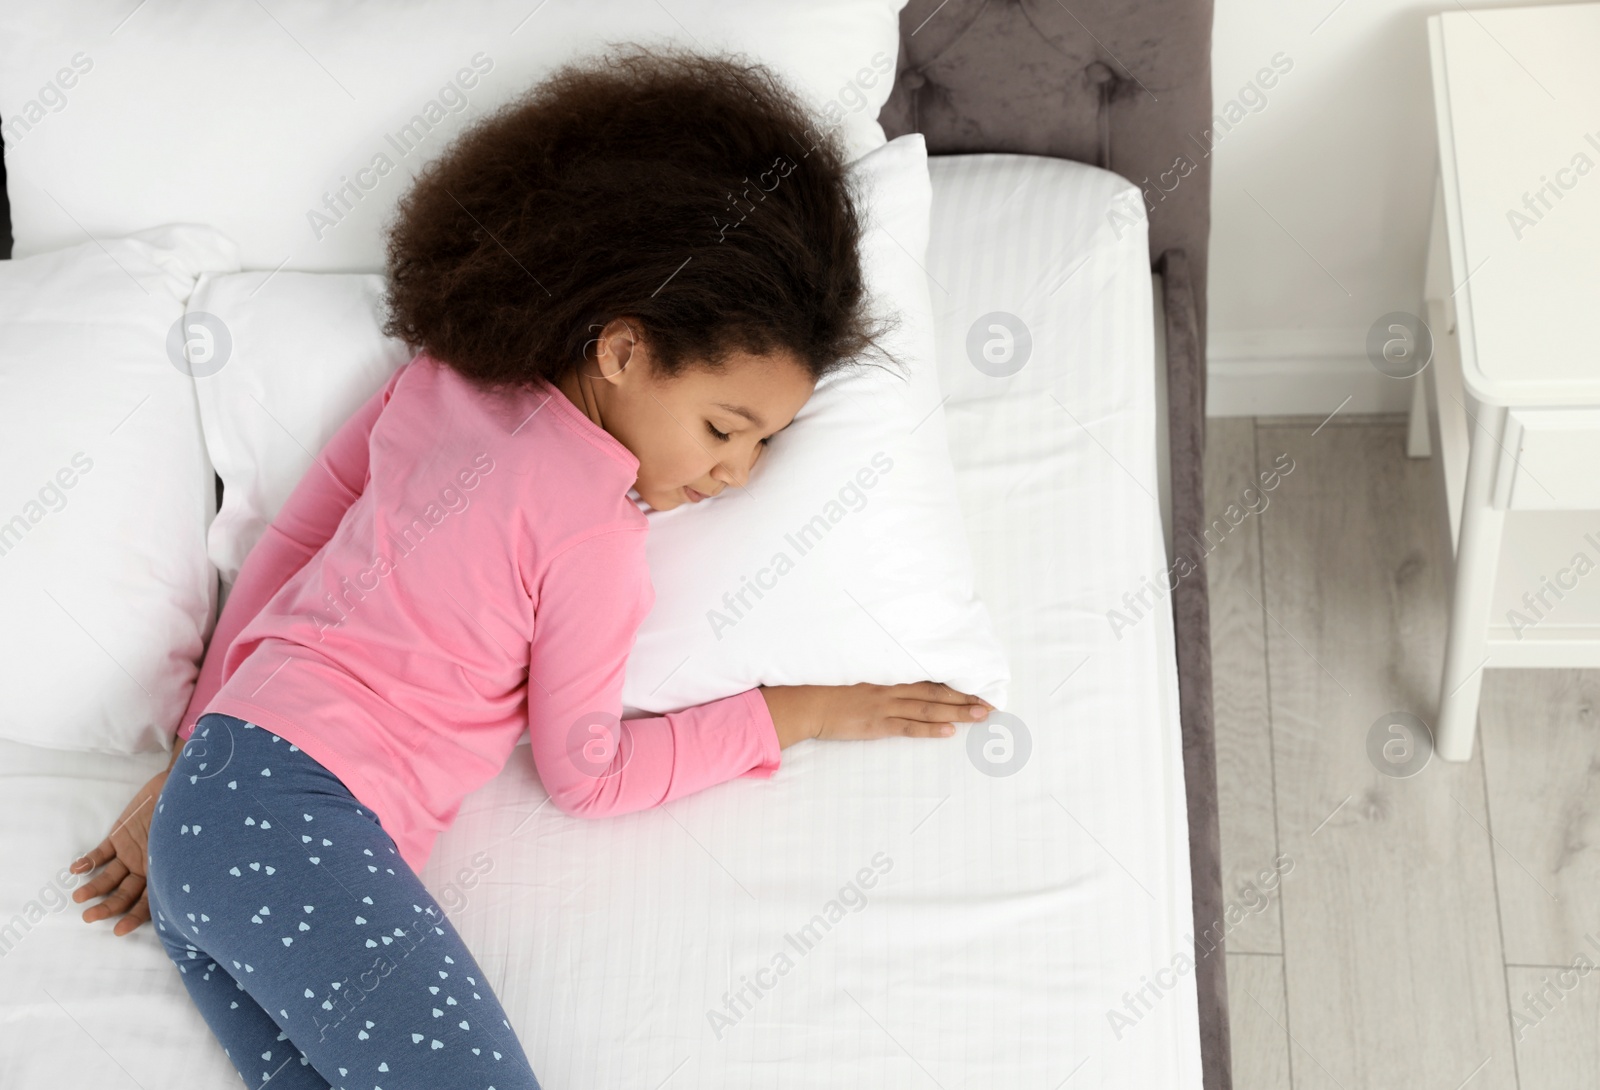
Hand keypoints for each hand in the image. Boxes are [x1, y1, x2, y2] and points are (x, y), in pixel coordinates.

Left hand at [70, 766, 168, 935]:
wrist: (182, 787)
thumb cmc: (189, 818)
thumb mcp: (184, 848)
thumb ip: (175, 869)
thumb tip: (176, 896)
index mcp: (165, 873)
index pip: (148, 903)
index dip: (134, 918)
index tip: (118, 931)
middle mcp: (147, 868)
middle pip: (125, 894)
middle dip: (108, 907)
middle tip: (89, 917)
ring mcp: (132, 852)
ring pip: (110, 877)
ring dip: (94, 888)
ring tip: (78, 897)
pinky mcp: (119, 837)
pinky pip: (101, 853)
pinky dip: (89, 862)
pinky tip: (76, 869)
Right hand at [759, 682, 993, 747]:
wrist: (806, 702)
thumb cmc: (829, 688)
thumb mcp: (858, 675)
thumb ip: (881, 677)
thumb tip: (905, 681)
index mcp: (888, 674)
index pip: (929, 677)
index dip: (955, 682)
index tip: (978, 685)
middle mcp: (891, 687)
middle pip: (936, 692)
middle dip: (966, 698)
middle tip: (992, 704)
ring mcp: (885, 706)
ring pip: (929, 708)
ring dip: (957, 712)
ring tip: (982, 716)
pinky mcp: (876, 724)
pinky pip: (908, 727)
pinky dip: (930, 729)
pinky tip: (949, 732)